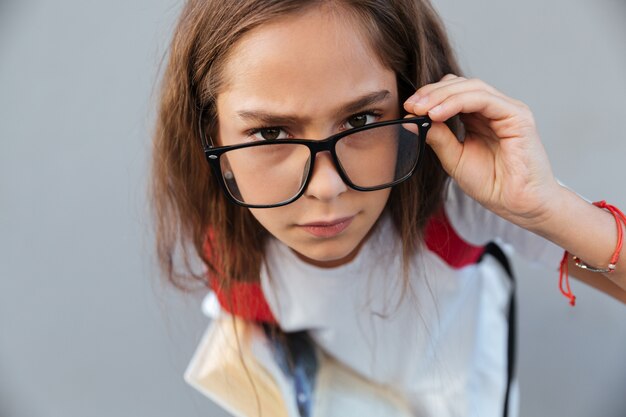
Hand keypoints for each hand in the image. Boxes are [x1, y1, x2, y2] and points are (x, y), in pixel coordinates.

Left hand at [404, 74, 560, 227]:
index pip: (452, 93)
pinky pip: (484, 99)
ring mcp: (507, 110)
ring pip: (471, 87)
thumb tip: (412, 118)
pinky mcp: (517, 115)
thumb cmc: (492, 184)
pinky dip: (457, 103)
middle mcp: (494, 109)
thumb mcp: (454, 158)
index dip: (429, 96)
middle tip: (411, 105)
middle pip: (460, 85)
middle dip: (432, 93)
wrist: (518, 204)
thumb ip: (438, 137)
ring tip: (421, 109)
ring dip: (441, 96)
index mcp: (479, 117)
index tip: (408, 108)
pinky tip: (437, 114)